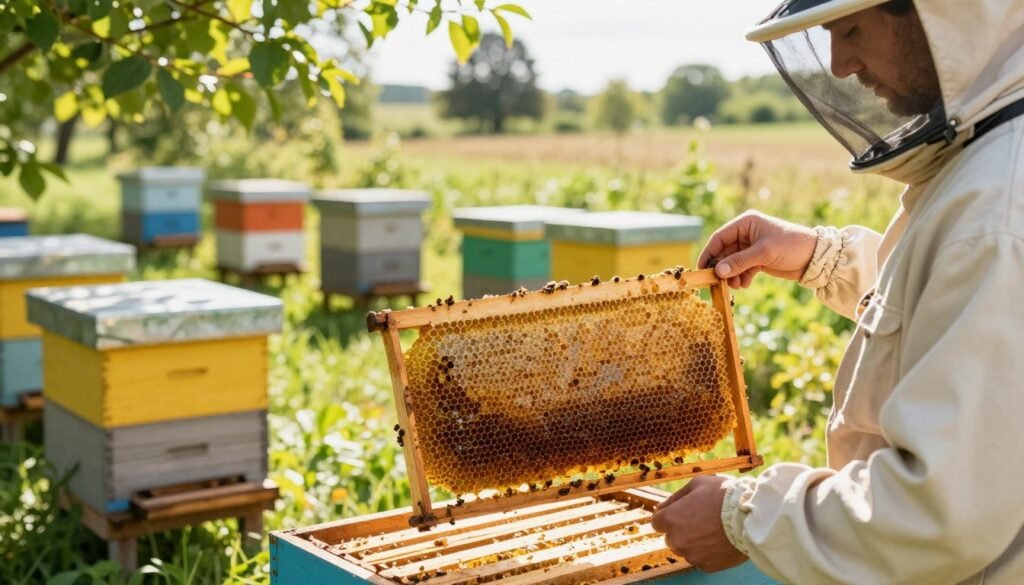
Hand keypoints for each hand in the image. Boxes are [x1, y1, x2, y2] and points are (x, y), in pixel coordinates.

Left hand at [651, 475, 747, 571]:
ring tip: (714, 529)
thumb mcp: (696, 485)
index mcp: (670, 519)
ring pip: (686, 549)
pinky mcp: (706, 566)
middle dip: (682, 529)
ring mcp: (691, 555)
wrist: (750, 517)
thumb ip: (675, 498)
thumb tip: (660, 507)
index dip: (670, 516)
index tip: (683, 512)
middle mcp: (676, 540)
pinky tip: (719, 540)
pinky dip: (707, 552)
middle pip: (671, 537)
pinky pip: (701, 558)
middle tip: (702, 519)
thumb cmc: (723, 496)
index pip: (657, 522)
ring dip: (694, 541)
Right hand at [697, 210, 817, 288]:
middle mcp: (746, 233)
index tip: (702, 269)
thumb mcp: (763, 253)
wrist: (815, 257)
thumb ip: (739, 262)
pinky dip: (741, 277)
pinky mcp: (758, 259)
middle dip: (722, 268)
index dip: (709, 253)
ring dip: (731, 275)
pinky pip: (742, 269)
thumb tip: (718, 271)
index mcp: (746, 223)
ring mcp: (752, 247)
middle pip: (724, 252)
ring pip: (732, 263)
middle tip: (719, 282)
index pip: (719, 238)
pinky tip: (744, 284)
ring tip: (735, 285)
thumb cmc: (790, 246)